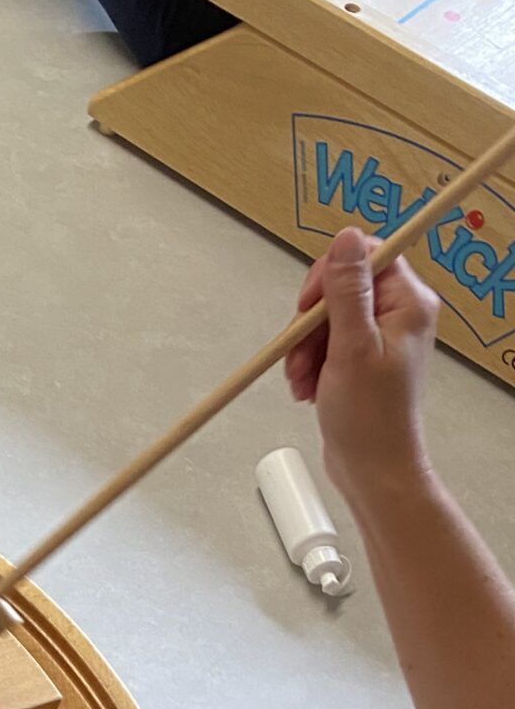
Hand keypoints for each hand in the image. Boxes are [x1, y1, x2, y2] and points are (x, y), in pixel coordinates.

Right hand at [284, 226, 439, 510]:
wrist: (372, 469)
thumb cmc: (370, 420)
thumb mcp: (352, 348)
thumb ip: (347, 291)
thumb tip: (346, 239)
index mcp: (408, 303)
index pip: (367, 256)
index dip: (329, 276)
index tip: (308, 308)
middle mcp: (398, 314)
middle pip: (341, 287)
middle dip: (310, 321)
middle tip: (302, 353)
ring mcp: (379, 336)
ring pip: (327, 316)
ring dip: (304, 346)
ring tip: (302, 379)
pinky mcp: (361, 357)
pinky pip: (326, 341)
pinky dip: (309, 361)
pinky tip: (307, 385)